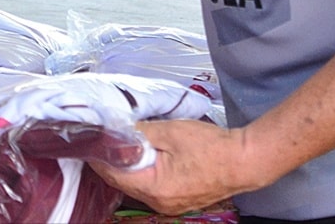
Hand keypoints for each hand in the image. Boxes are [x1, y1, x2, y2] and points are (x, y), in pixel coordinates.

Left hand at [89, 119, 257, 215]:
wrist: (245, 161)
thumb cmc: (210, 146)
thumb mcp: (170, 132)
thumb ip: (140, 133)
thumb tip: (117, 131)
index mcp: (155, 188)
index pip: (114, 174)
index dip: (99, 157)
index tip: (90, 141)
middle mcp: (159, 203)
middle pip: (123, 182)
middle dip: (111, 161)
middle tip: (102, 139)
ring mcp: (170, 205)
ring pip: (137, 185)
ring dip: (127, 167)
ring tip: (119, 144)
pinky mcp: (178, 200)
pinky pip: (151, 187)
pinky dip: (143, 172)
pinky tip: (142, 156)